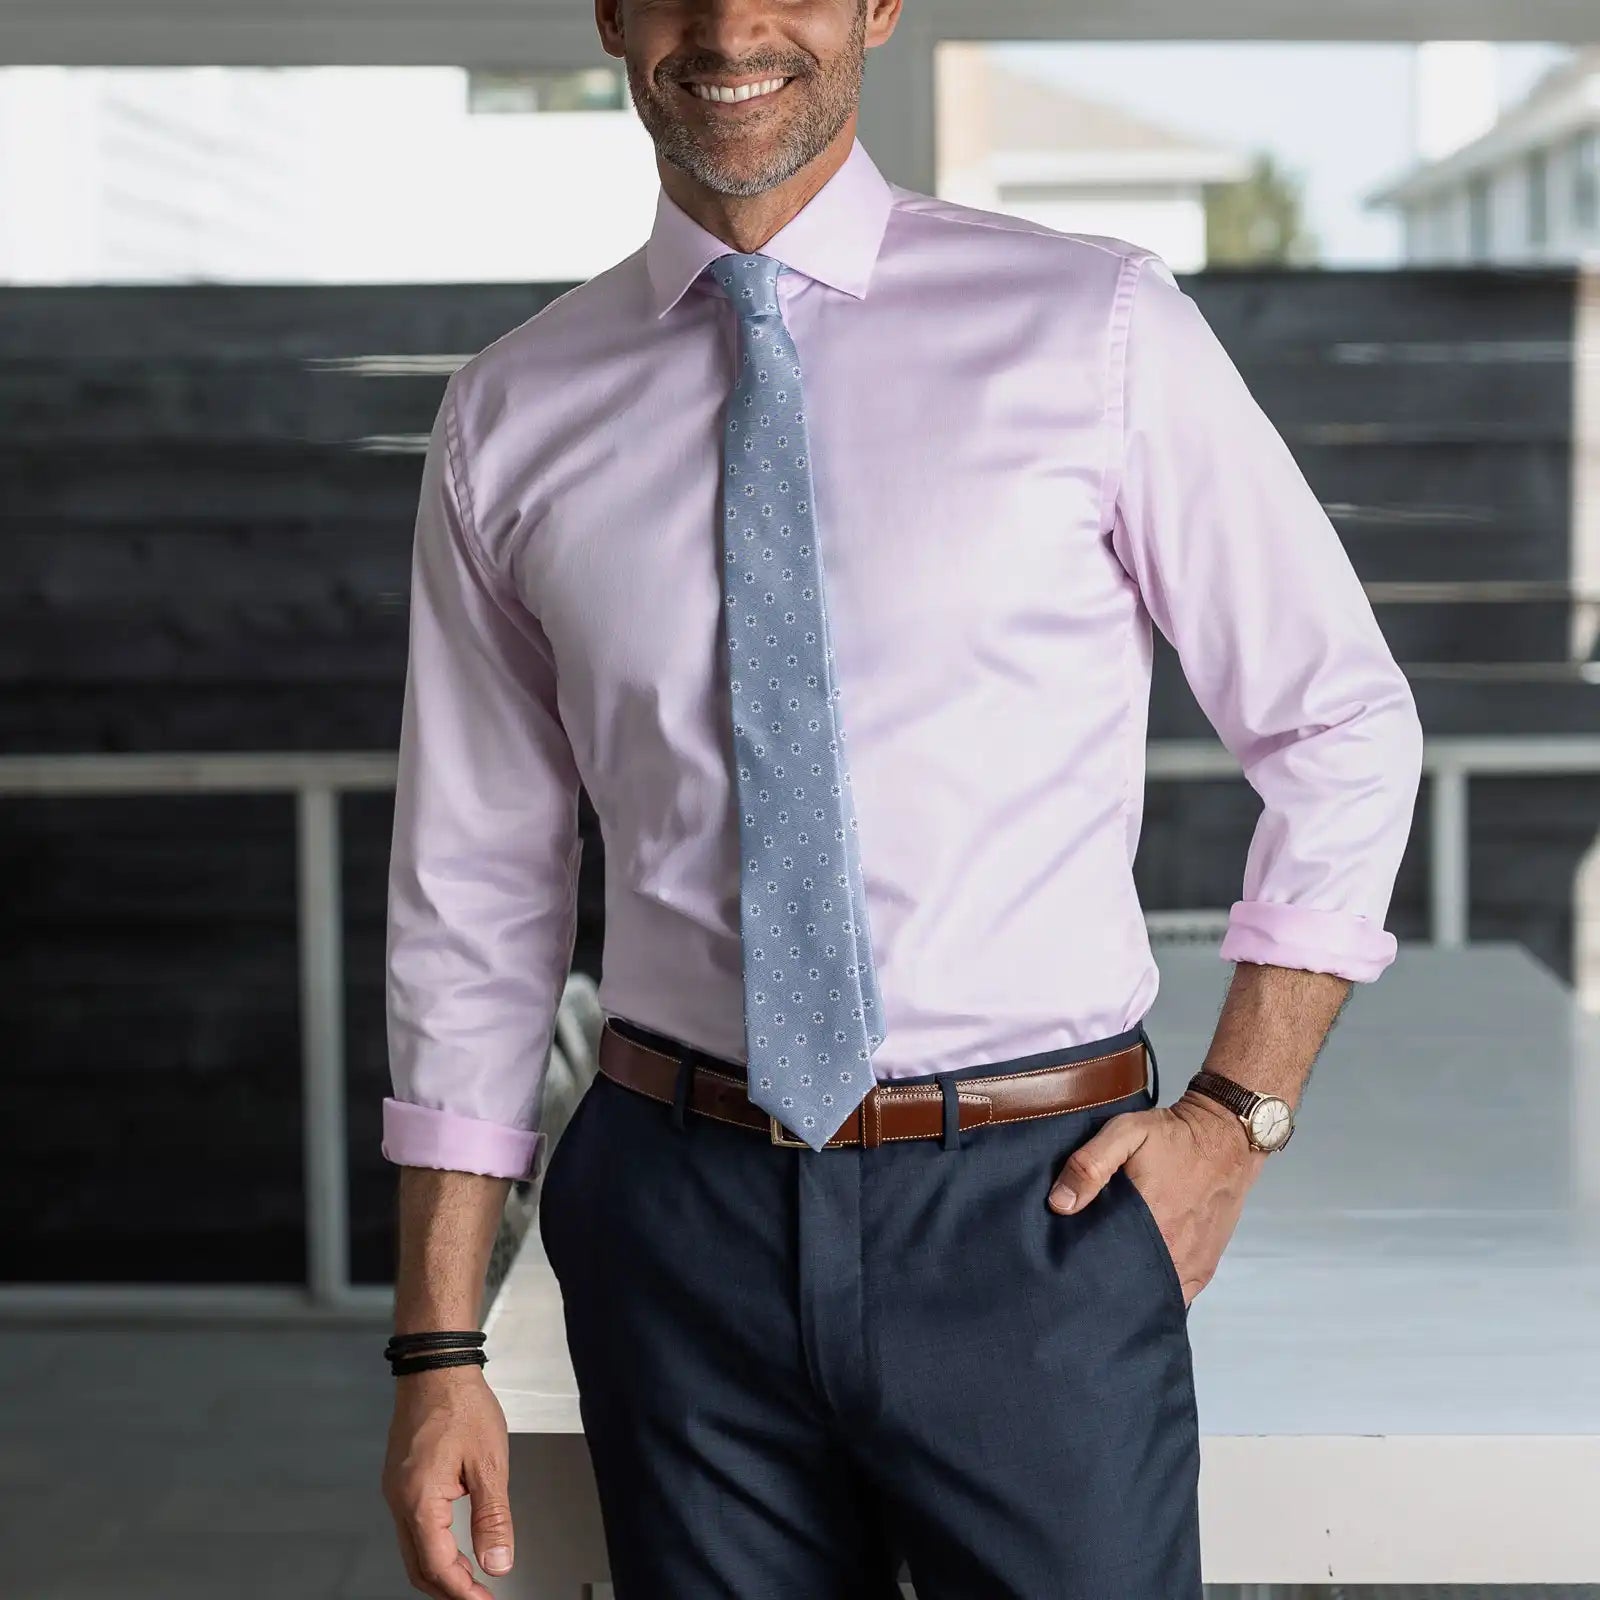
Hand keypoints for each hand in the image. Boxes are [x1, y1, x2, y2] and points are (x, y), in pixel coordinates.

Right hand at [382, 1365, 515, 1597]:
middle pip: (418, 1566)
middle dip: (449, 1588)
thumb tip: (497, 1562)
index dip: (462, 1592)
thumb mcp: (488, 1463)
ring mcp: (395, 1490)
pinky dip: (432, 1546)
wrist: (435, 1366)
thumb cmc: (461, 1404)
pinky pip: (411, 1527)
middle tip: (479, 1597)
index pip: (437, 1566)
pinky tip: (454, 1544)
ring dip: (441, 1569)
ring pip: (413, 1549)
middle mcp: (399, 1500)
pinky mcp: (400, 1479)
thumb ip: (493, 1517)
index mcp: (419, 1500)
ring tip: (473, 1577)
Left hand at [1046, 1091, 1267, 1305]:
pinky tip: (1139, 1278)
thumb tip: (1060, 1203)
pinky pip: (1176, 1293)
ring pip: (1152, 1294)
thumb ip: (1090, 1164)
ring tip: (1109, 1275)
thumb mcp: (1126, 1133)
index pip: (1106, 1268)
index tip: (1067, 1264)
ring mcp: (1191, 1264)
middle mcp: (1174, 1253)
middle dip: (1105, 1284)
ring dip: (1132, 1289)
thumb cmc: (1175, 1135)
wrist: (1226, 1137)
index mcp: (1151, 1224)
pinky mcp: (1204, 1267)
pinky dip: (1157, 1290)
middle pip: (1128, 1287)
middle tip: (1083, 1270)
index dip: (1083, 1270)